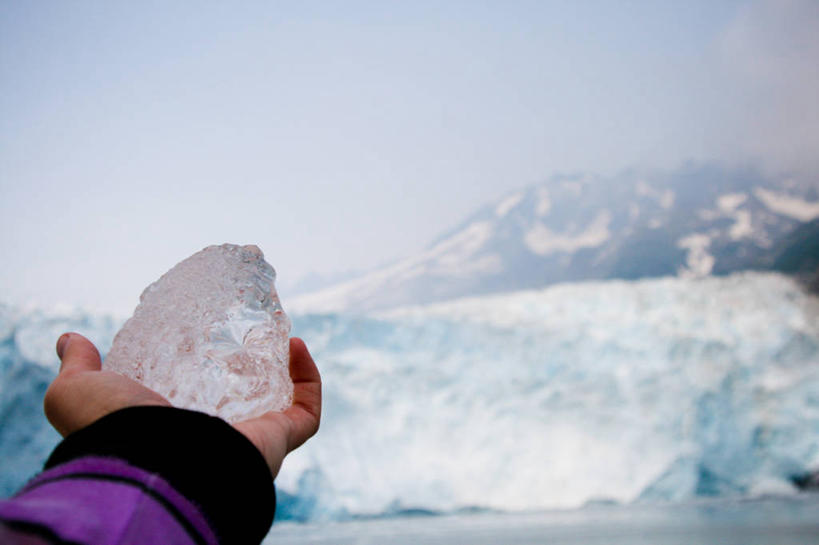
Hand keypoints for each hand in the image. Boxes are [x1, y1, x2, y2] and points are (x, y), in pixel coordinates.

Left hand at [44, 333, 320, 477]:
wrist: (151, 465)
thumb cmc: (113, 432)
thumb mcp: (79, 392)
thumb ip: (78, 366)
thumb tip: (70, 338)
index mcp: (172, 430)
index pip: (196, 399)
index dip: (208, 369)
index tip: (211, 338)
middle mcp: (214, 439)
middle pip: (245, 403)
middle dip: (255, 369)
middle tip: (253, 334)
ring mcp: (250, 441)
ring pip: (283, 407)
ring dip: (289, 372)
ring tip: (281, 336)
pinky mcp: (279, 439)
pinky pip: (307, 411)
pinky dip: (309, 379)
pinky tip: (296, 346)